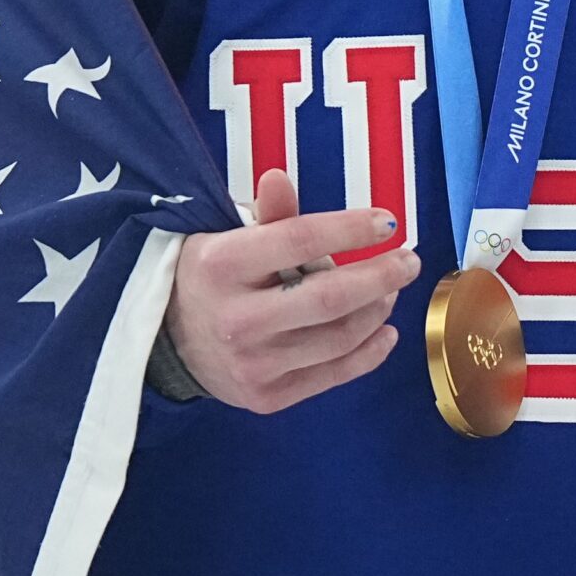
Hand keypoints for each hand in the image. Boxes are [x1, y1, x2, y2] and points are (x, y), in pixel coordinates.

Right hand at [167, 168, 416, 413]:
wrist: (166, 341)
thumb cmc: (211, 276)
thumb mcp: (227, 236)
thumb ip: (266, 214)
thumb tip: (280, 178)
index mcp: (222, 265)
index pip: (300, 240)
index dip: (351, 229)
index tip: (388, 223)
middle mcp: (236, 319)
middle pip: (329, 297)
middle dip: (382, 276)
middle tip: (408, 261)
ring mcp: (252, 364)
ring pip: (338, 338)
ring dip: (377, 310)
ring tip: (390, 291)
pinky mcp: (266, 397)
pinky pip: (334, 375)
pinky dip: (370, 353)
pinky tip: (385, 331)